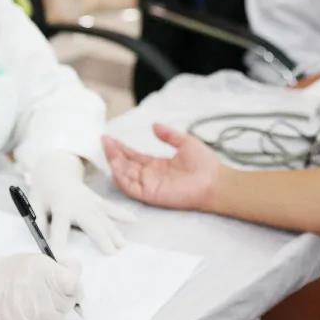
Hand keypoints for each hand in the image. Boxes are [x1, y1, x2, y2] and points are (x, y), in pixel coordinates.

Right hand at [0, 254, 81, 319]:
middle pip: (69, 302)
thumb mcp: (41, 260)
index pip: (74, 285)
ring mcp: (33, 313)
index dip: (76, 285)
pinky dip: (46, 317)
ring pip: (60, 316)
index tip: (72, 284)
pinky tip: (37, 307)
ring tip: (47, 299)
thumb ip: (64, 267)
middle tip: (57, 290)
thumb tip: (77, 274)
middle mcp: (40, 295)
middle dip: (67, 296)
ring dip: (58, 308)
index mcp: (46, 274)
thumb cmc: (16, 270)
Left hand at [27, 151, 135, 254]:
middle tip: (111, 254)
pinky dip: (122, 213)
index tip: (62, 262)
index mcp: (60, 207)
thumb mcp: (34, 205)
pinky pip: (111, 208)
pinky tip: (134, 220)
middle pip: (92, 224)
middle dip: (102, 239)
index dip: (59, 245)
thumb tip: (42, 243)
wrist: (56, 171)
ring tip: (123, 246)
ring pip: (105, 219)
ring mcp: (91, 202)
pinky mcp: (97, 200)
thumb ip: (38, 223)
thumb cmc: (43, 192)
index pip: (59, 229)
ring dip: (115, 232)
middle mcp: (79, 204)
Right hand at [103, 123, 221, 210]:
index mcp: (157, 164)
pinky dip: (121, 178)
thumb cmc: (204, 163)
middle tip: (104, 141)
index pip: (133, 156)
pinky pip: (131, 188)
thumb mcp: (185, 142)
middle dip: (114, 153)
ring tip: (109, 150)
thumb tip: (153, 125)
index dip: (120, 148)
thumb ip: (168, 135)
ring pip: (125, 176)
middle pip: (126, 165)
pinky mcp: (150, 195)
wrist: (214, 180)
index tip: (109, 138)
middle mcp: (150, 175)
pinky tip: (116, 165)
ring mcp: (149, 185)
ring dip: (115, 163)